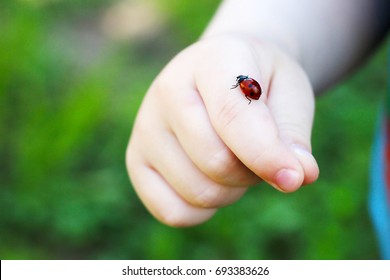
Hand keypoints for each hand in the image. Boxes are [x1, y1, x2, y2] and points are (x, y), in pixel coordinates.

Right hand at [126, 35, 318, 226]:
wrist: (223, 75)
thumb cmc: (258, 85)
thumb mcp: (289, 94)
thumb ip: (293, 135)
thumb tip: (298, 178)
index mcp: (211, 60)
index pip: (232, 116)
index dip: (265, 154)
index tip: (296, 178)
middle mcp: (166, 90)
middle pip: (217, 162)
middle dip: (253, 172)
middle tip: (257, 152)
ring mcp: (145, 127)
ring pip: (199, 192)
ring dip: (230, 190)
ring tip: (231, 158)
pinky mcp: (136, 161)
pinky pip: (173, 212)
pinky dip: (202, 211)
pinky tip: (208, 181)